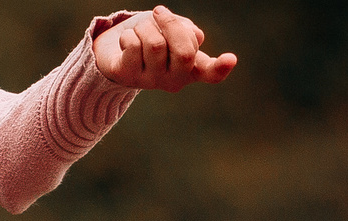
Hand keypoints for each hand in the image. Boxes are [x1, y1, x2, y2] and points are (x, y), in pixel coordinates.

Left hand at [91, 7, 236, 90]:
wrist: (117, 49)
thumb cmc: (152, 36)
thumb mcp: (173, 30)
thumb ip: (187, 33)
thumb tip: (192, 37)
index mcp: (192, 67)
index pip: (211, 73)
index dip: (221, 67)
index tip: (231, 58)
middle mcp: (175, 79)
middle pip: (184, 52)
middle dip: (171, 24)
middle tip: (159, 12)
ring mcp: (151, 81)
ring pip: (155, 44)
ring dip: (146, 26)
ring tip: (141, 29)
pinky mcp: (127, 77)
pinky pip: (133, 45)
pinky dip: (129, 34)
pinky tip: (126, 41)